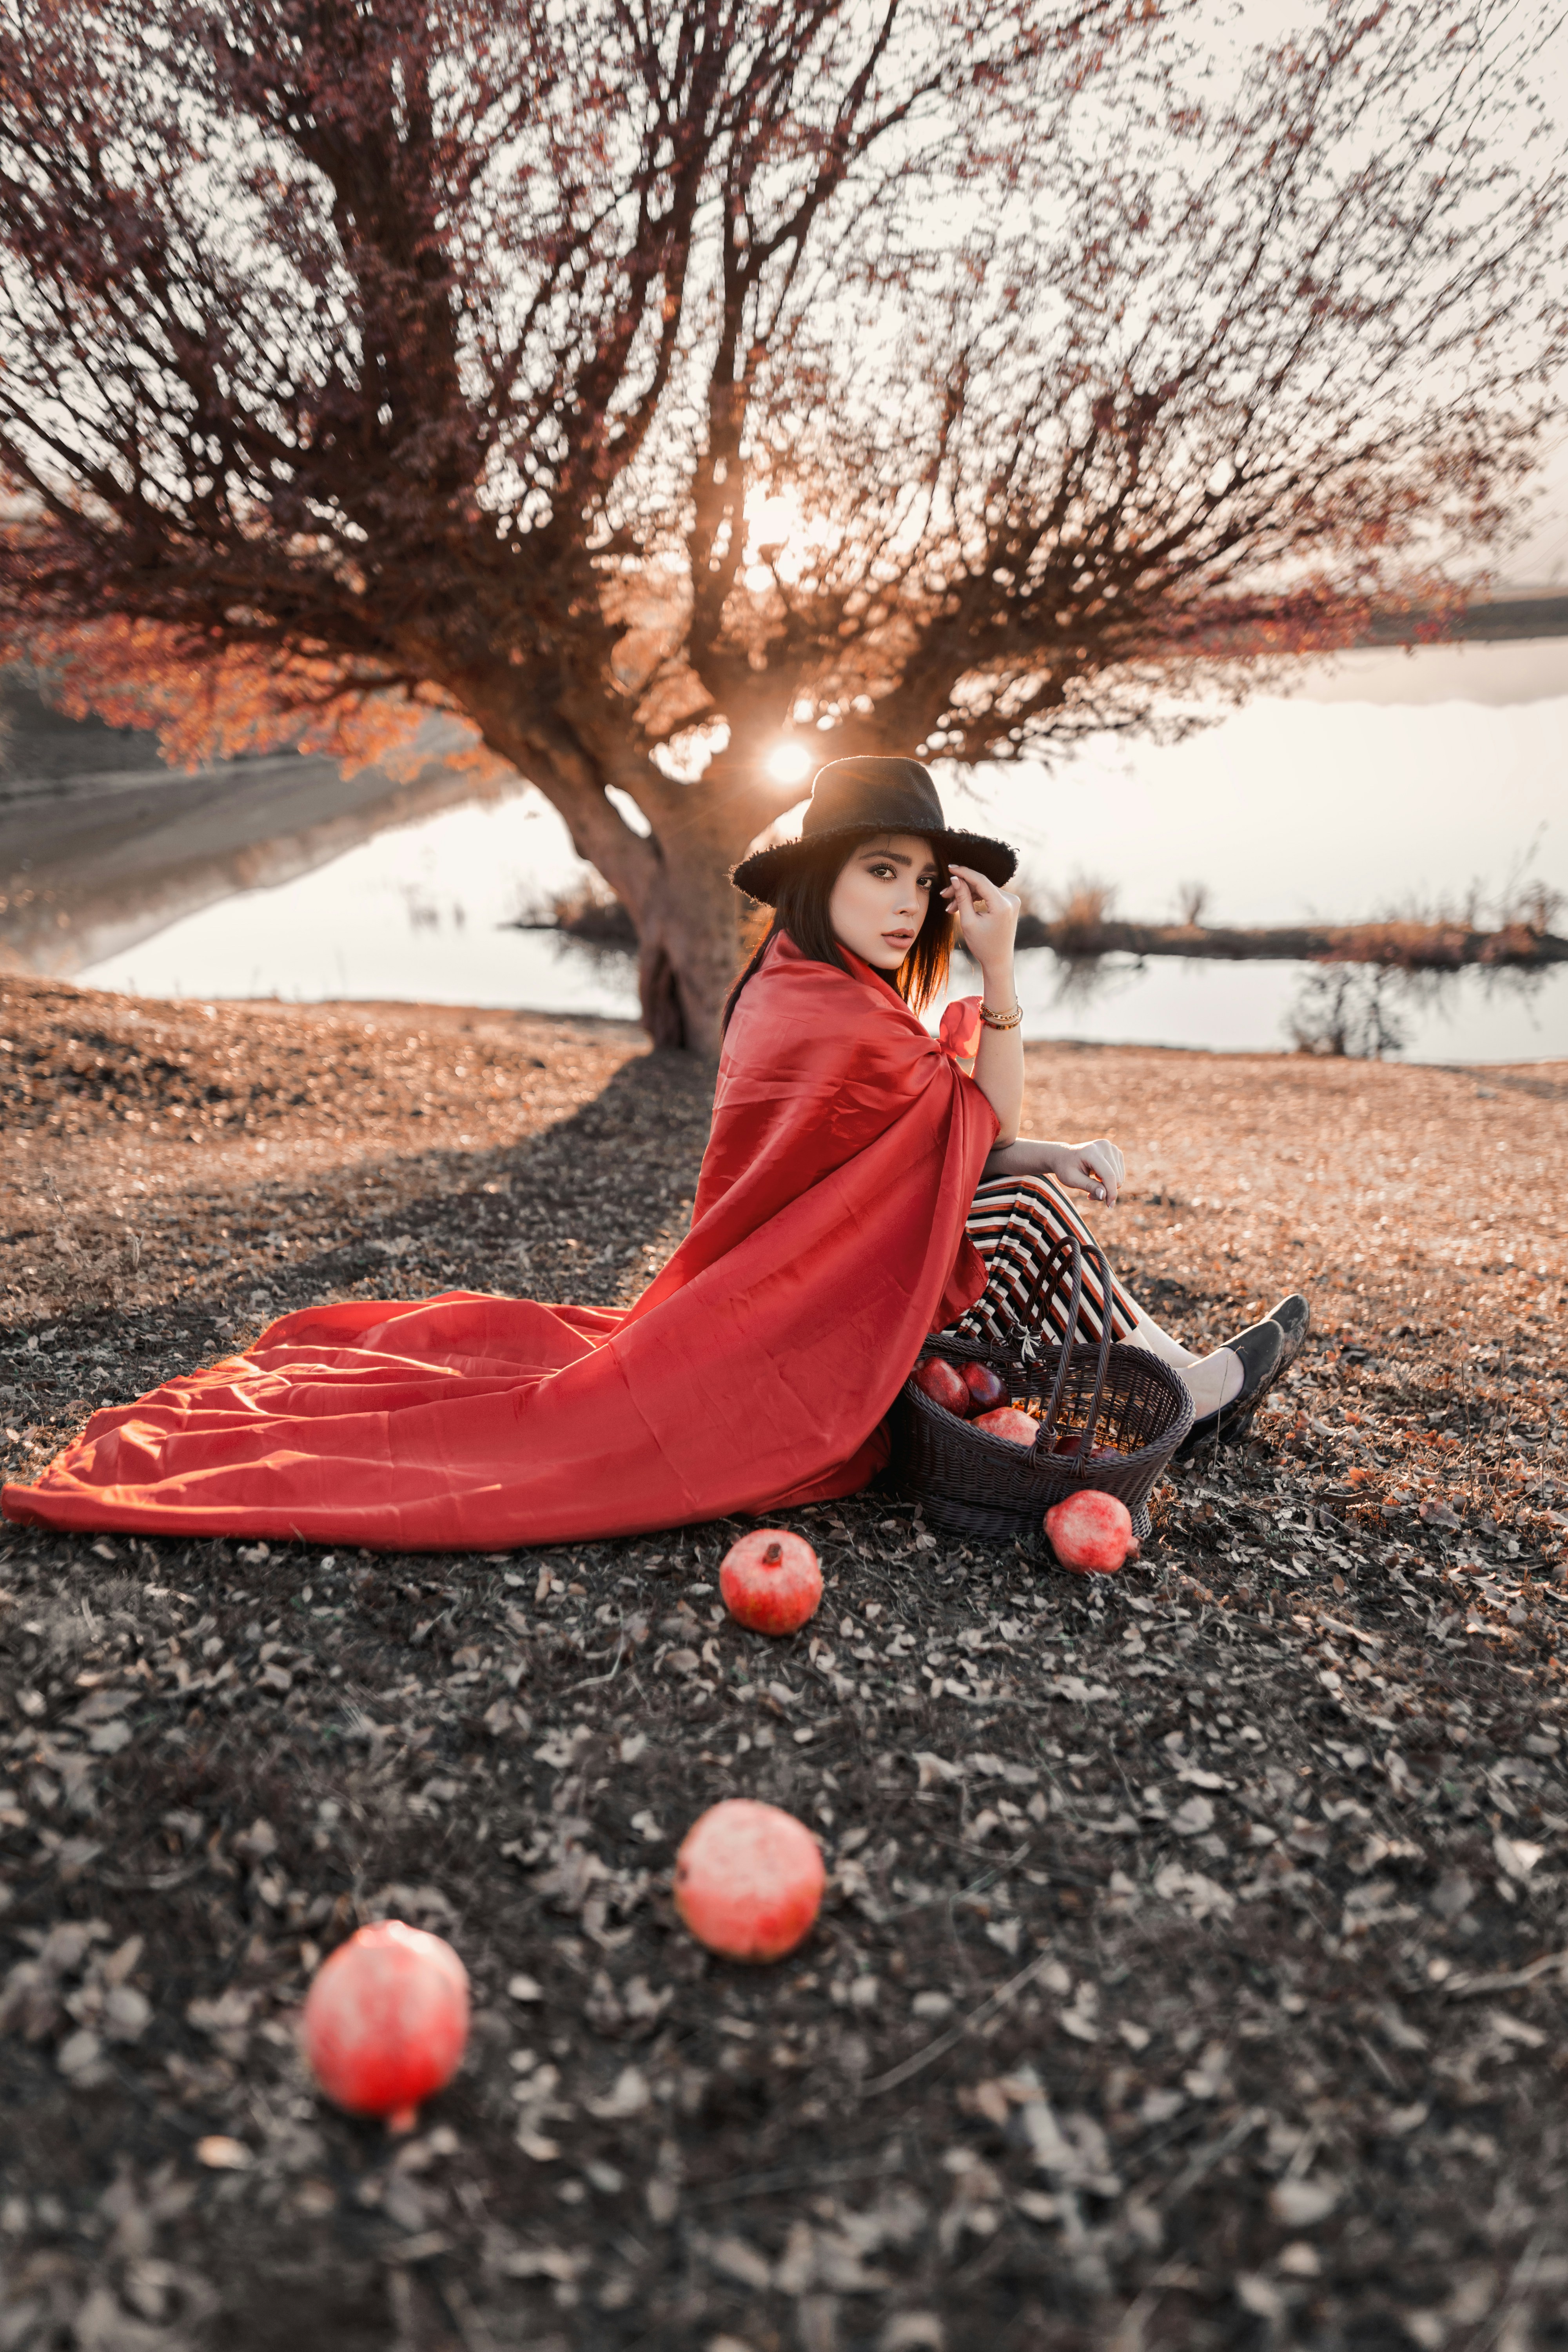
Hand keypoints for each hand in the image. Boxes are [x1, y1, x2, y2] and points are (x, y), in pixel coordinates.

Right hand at [943, 865, 1019, 981]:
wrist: (998, 961)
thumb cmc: (983, 945)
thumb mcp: (968, 922)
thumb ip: (962, 898)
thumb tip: (955, 878)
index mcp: (1002, 905)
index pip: (980, 880)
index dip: (963, 872)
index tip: (950, 867)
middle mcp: (1011, 900)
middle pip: (981, 885)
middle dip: (961, 888)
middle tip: (943, 895)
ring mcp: (1012, 901)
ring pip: (983, 889)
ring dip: (966, 895)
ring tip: (950, 908)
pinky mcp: (1009, 904)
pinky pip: (989, 895)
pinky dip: (975, 899)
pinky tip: (961, 907)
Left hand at [1043, 1136, 1124, 1207]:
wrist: (1063, 1156)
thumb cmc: (1065, 1168)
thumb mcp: (1072, 1179)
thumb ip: (1089, 1186)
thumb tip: (1104, 1195)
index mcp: (1091, 1151)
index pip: (1108, 1174)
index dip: (1111, 1192)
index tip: (1109, 1206)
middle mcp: (1104, 1146)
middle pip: (1115, 1177)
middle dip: (1105, 1191)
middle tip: (1090, 1194)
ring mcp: (1112, 1148)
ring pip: (1119, 1177)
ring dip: (1107, 1187)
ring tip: (1091, 1185)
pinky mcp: (1116, 1152)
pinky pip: (1120, 1174)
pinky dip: (1110, 1181)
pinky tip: (1098, 1179)